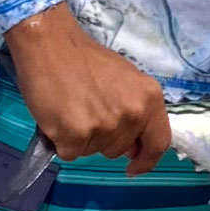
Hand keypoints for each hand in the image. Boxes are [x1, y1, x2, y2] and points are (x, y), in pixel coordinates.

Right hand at [4, 1, 171, 172]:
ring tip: (71, 109)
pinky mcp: (76, 134)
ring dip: (81, 139)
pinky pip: (70, 153)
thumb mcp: (125, 80)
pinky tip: (58, 116)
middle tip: (86, 112)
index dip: (147, 160)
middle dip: (103, 139)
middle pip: (118, 149)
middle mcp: (132, 114)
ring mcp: (105, 126)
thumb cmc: (85, 59)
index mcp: (149, 98)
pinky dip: (61, 141)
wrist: (50, 44)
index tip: (133, 166)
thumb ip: (134, 109)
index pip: (159, 142)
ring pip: (93, 152)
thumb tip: (132, 147)